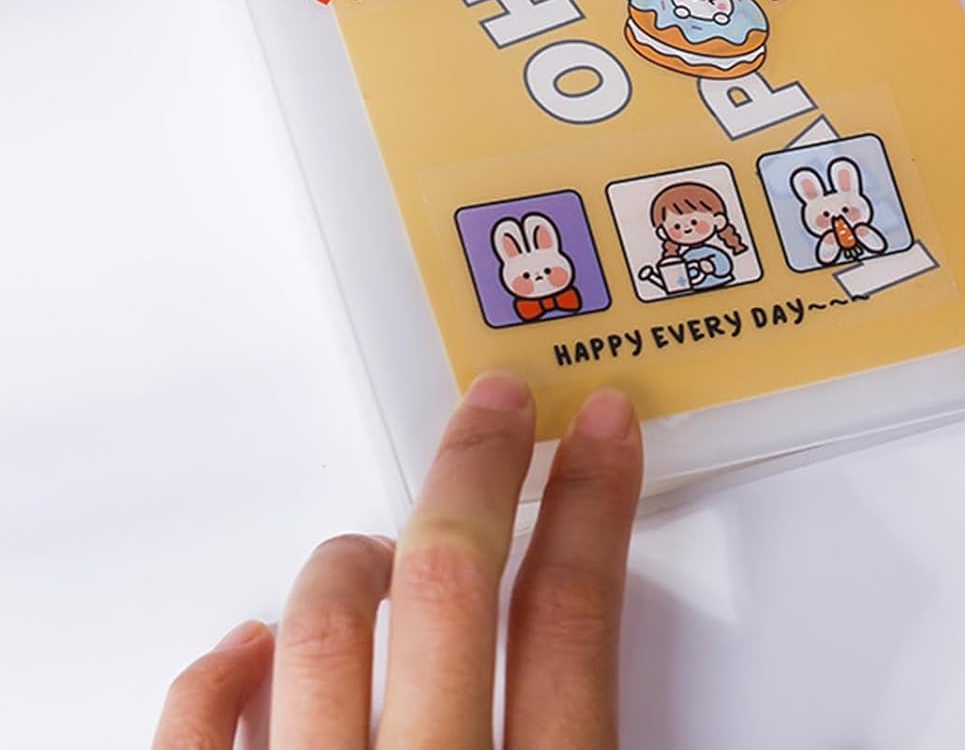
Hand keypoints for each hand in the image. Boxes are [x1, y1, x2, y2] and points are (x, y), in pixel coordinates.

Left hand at [154, 376, 642, 748]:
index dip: (589, 503)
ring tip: (366, 553)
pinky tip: (244, 651)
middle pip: (450, 585)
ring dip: (349, 569)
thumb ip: (584, 743)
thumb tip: (603, 676)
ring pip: (323, 636)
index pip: (568, 618)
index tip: (599, 433)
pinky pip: (199, 737)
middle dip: (477, 474)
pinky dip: (219, 678)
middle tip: (493, 409)